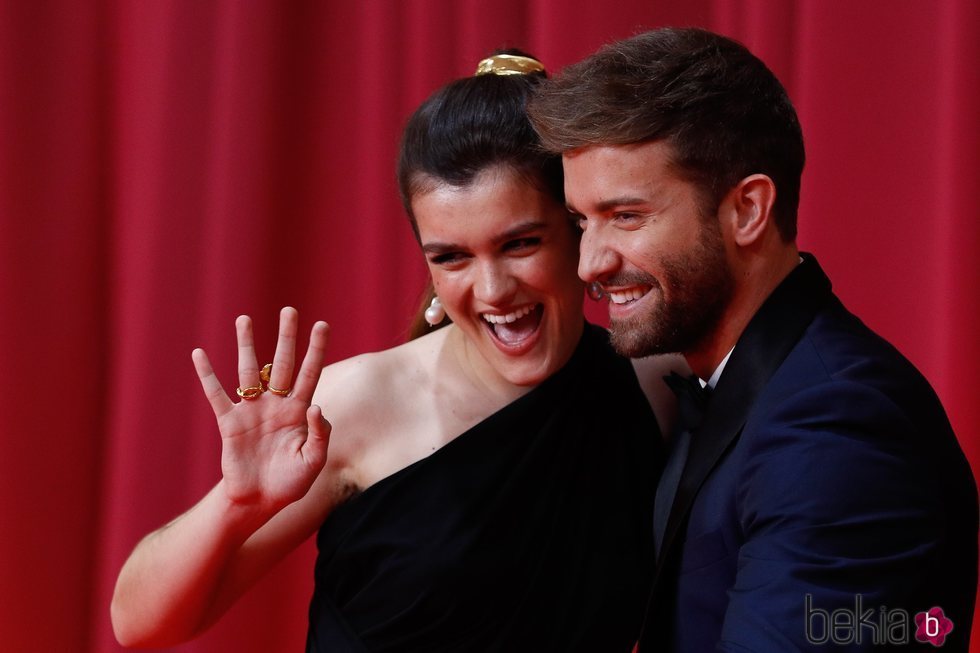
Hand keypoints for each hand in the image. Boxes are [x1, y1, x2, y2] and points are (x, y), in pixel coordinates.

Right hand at [192, 307, 330, 514]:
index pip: (310, 373)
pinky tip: (199, 353)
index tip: (322, 325)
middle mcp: (276, 404)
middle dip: (286, 336)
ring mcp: (252, 411)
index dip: (316, 350)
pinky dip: (207, 375)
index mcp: (298, 411)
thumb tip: (315, 406)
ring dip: (247, 344)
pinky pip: (217, 395)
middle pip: (283, 363)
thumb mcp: (313, 462)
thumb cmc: (290, 483)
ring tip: (244, 318)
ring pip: (249, 371)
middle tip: (289, 309)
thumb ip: (320, 435)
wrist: (258, 502)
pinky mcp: (230, 423)